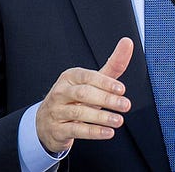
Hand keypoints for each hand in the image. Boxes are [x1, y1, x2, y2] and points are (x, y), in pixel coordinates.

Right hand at [36, 37, 133, 152]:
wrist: (46, 121)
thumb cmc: (75, 98)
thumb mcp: (92, 82)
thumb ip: (112, 65)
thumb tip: (128, 43)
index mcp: (70, 76)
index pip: (88, 77)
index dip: (105, 83)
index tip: (122, 89)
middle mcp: (61, 92)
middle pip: (84, 94)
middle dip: (106, 99)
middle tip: (125, 105)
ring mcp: (57, 111)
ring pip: (79, 113)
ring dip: (101, 117)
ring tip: (119, 120)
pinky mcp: (57, 129)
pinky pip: (76, 130)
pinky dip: (93, 132)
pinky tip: (107, 132)